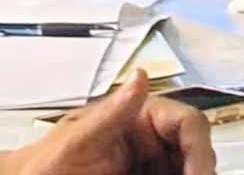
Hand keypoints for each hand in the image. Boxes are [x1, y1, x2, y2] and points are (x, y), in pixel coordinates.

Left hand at [8, 74, 214, 174]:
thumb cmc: (43, 166)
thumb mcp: (76, 140)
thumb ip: (110, 113)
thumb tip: (140, 78)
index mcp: (137, 116)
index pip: (187, 123)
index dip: (199, 150)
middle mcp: (149, 140)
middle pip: (195, 151)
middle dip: (200, 170)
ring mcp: (149, 166)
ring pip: (189, 169)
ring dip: (193, 174)